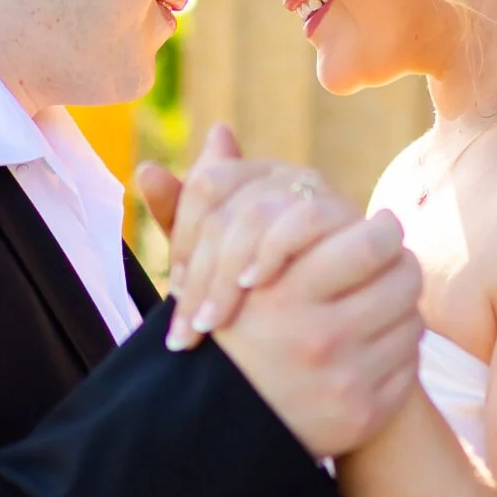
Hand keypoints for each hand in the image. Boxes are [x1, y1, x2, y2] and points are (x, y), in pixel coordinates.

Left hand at [162, 148, 353, 349]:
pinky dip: (272, 252)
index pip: (206, 185)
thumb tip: (146, 169)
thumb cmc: (277, 289)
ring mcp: (320, 192)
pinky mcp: (350, 216)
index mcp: (252, 176)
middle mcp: (285, 175)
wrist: (347, 315)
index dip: (184, 236)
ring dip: (227, 273)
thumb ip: (183, 222)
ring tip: (214, 322)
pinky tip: (254, 286)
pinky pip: (302, 219)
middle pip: (226, 205)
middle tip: (189, 327)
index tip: (176, 290)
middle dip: (201, 273)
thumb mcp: (220, 264)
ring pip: (257, 214)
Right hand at [209, 212, 423, 460]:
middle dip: (398, 265)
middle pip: (405, 278)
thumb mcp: (235, 274)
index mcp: (285, 296)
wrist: (221, 423)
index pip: (373, 243)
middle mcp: (319, 339)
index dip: (382, 229)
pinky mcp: (365, 413)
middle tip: (383, 265)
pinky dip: (393, 351)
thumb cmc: (237, 331)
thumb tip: (289, 173)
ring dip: (397, 309)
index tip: (376, 227)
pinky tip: (367, 349)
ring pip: (412, 320)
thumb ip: (276, 229)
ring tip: (372, 307)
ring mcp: (345, 380)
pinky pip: (408, 363)